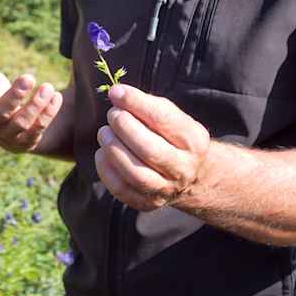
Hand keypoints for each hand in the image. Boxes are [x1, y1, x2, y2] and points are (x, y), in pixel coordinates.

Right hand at [0, 25, 62, 153]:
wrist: (15, 127)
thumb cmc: (0, 96)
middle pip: (1, 113)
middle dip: (15, 96)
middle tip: (29, 77)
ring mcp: (8, 137)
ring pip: (22, 123)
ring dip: (36, 104)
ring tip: (49, 86)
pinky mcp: (27, 144)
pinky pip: (37, 131)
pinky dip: (47, 114)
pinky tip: (56, 98)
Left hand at [94, 84, 210, 210]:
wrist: (190, 175)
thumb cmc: (172, 137)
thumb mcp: (172, 117)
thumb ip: (147, 105)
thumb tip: (116, 94)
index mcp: (193, 140)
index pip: (164, 119)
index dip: (136, 103)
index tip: (116, 92)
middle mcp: (184, 168)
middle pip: (150, 150)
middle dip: (125, 128)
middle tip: (112, 115)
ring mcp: (167, 189)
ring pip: (137, 174)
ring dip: (114, 150)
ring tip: (104, 133)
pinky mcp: (149, 203)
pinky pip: (123, 190)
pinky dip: (107, 171)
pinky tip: (102, 154)